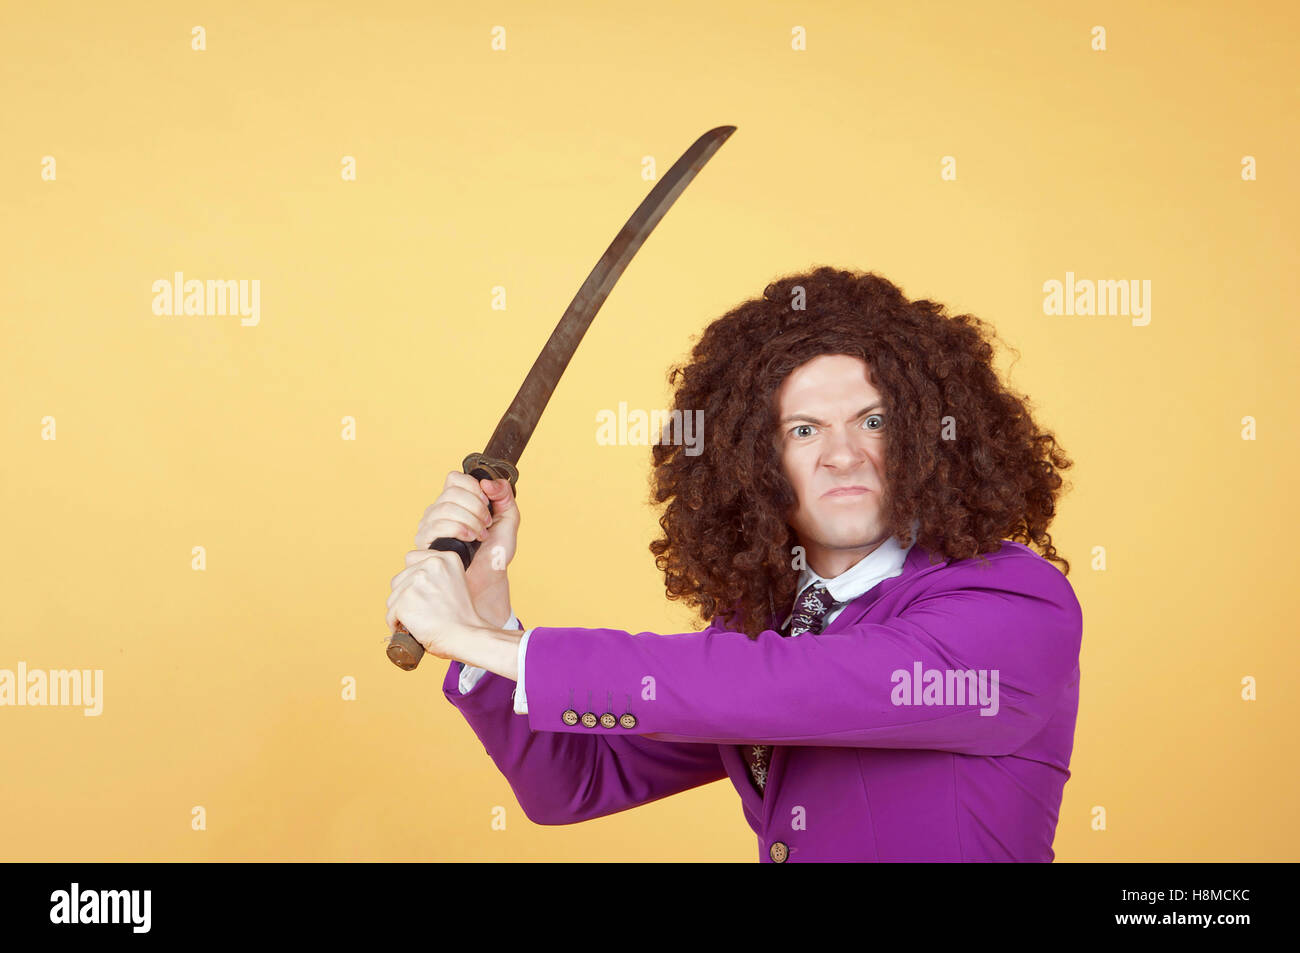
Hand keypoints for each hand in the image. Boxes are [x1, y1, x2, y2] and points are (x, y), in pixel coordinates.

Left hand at [386, 550, 484, 658]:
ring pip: (393, 597)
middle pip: (399, 579)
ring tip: (418, 620)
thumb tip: (413, 579)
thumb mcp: (456, 581)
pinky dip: (396, 624)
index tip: (421, 592)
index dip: (413, 577)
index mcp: (445, 558)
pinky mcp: (404, 602)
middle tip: (422, 610)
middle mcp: (429, 566)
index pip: (411, 558)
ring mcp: (415, 583)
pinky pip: (390, 614)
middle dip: (405, 596)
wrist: (466, 636)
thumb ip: (436, 574)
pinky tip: (410, 629)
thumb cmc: (462, 616)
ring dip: (400, 610)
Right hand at [414, 471, 519, 625]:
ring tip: (480, 535)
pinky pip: (436, 526)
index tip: (487, 503)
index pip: (454, 478)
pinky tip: (470, 540)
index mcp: (457, 501)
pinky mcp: (424, 543)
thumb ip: (504, 495)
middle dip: (475, 508)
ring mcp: (429, 526)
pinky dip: (458, 529)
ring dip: (469, 521)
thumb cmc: (495, 551)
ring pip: (443, 509)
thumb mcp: (509, 519)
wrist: (489, 578)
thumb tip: (488, 482)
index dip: (472, 487)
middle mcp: (439, 511)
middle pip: (450, 493)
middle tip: (487, 524)